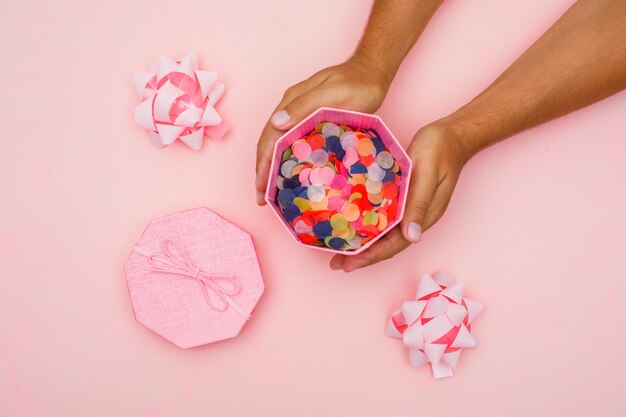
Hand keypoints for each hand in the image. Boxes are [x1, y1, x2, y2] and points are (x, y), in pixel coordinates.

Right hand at [255, 57, 389, 204]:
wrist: (373, 73)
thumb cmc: (357, 82)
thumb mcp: (332, 92)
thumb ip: (304, 104)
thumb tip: (276, 122)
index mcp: (291, 102)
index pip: (269, 137)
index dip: (262, 163)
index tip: (261, 186)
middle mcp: (292, 110)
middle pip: (270, 144)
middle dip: (263, 171)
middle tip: (263, 198)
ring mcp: (302, 117)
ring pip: (280, 146)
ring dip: (273, 169)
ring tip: (271, 193)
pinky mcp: (314, 124)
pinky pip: (295, 146)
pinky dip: (289, 163)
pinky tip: (292, 177)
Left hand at [330, 124, 469, 271]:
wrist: (453, 135)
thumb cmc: (441, 149)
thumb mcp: (428, 174)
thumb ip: (419, 203)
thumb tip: (411, 237)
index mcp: (424, 216)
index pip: (394, 244)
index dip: (371, 256)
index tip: (349, 265)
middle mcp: (417, 218)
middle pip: (387, 245)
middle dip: (363, 257)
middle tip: (336, 264)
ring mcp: (412, 210)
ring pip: (385, 234)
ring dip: (365, 245)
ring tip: (341, 252)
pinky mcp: (406, 198)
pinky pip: (386, 219)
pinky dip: (369, 226)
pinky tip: (355, 226)